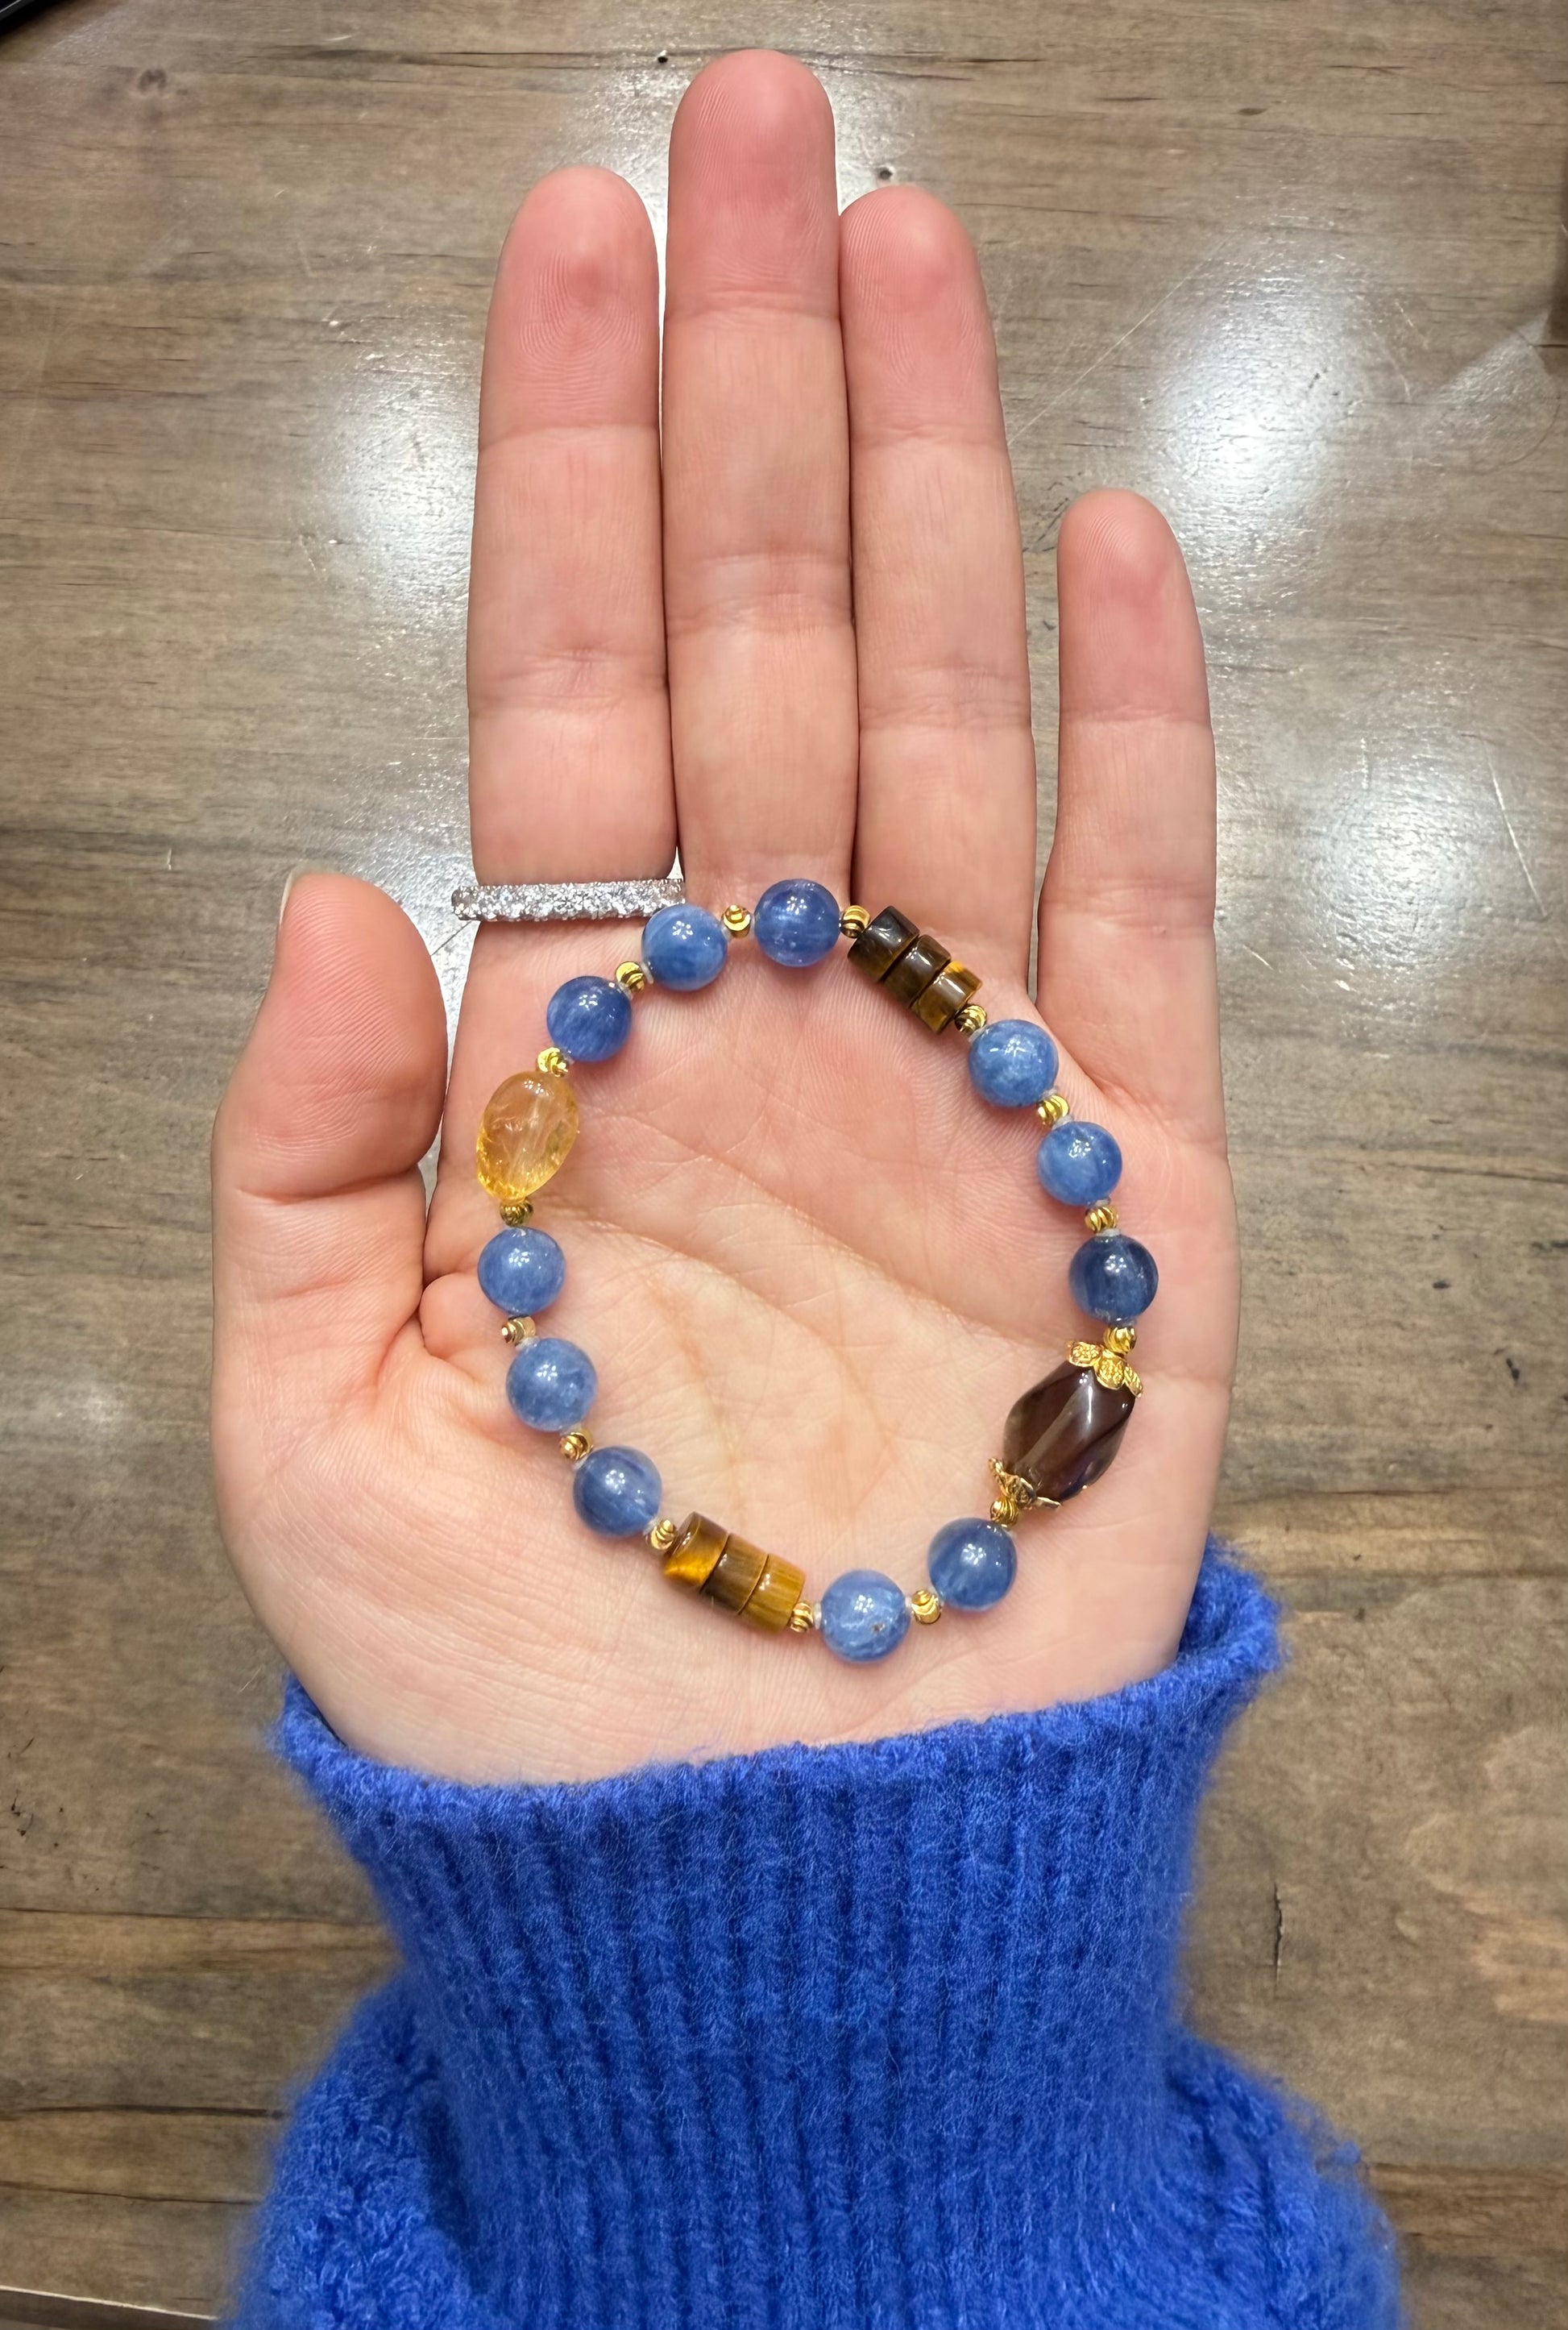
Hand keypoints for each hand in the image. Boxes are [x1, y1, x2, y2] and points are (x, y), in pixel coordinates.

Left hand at [212, 51, 1234, 1784]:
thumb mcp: (323, 1445)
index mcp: (571, 1065)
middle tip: (759, 130)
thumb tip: (335, 896)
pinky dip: (1131, 740)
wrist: (764, 1890)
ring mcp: (947, 1089)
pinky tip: (1099, 547)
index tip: (572, 243)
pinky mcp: (1122, 1197)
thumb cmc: (525, 1691)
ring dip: (930, 487)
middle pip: (766, 651)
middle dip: (754, 391)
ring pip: (950, 728)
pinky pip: (1138, 924)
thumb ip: (309, 1169)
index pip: (570, 703)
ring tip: (907, 255)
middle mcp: (765, 1030)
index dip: (570, 474)